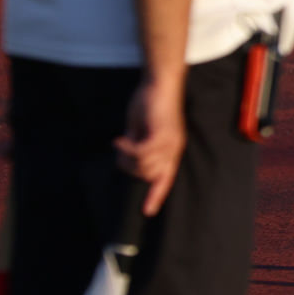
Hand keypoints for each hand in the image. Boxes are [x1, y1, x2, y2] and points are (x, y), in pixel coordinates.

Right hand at [115, 73, 187, 213]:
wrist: (159, 83)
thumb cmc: (150, 104)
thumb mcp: (141, 129)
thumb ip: (138, 145)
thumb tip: (128, 159)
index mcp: (170, 150)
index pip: (165, 178)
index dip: (156, 195)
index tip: (148, 211)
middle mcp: (173, 149)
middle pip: (149, 176)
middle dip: (130, 169)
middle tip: (121, 151)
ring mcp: (169, 142)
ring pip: (144, 166)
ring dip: (127, 158)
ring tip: (122, 142)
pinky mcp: (161, 134)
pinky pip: (141, 153)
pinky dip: (126, 149)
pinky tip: (120, 138)